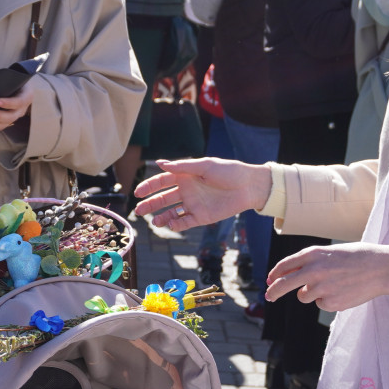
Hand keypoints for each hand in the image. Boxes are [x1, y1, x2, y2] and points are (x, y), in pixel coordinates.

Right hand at [134, 158, 271, 231]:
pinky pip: (185, 222)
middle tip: (138, 211)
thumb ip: (182, 167)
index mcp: (185, 176)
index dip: (149, 187)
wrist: (250, 187)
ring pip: (171, 213)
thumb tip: (159, 163)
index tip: (138, 193)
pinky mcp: (202, 217)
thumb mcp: (205, 166)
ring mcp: (193, 204)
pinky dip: (176, 225)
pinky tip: (170, 224)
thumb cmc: (229, 171)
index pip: (162, 181)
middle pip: (163, 198)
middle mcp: (187, 190)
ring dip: (161, 217)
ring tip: (153, 222)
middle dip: (150, 204)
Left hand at [265, 242, 388, 311]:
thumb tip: (286, 275)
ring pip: (303, 296)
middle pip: (283, 284)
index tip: (269, 280)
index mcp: (313, 254)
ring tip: (333, 284)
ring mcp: (321, 288)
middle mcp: (314, 270)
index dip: (274, 274)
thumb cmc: (357, 257)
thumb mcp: (331, 252)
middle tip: (269, 296)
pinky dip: (327, 300)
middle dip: (273, 292)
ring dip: (311, 293)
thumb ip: (310, 262)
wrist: (382, 268)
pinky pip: (320, 304)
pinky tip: (343, 291)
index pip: (284, 265)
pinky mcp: (331, 303)